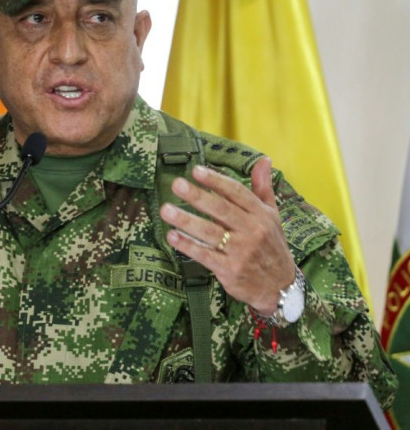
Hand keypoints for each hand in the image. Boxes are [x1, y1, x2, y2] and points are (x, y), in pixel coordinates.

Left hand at [159, 158, 294, 314]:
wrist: (280, 286)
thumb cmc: (271, 245)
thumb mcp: (272, 215)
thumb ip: (263, 187)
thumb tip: (264, 159)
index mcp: (261, 214)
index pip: (237, 193)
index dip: (216, 181)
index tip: (196, 170)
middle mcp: (252, 231)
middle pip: (221, 210)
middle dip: (198, 196)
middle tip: (177, 185)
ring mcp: (240, 251)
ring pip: (210, 232)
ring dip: (186, 220)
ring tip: (166, 210)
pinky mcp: (230, 270)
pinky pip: (205, 255)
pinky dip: (188, 245)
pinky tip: (172, 236)